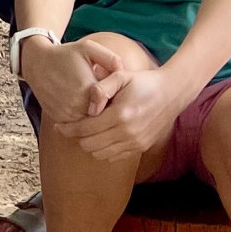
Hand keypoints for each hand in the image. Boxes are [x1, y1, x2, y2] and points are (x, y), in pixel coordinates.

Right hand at [20, 37, 124, 126]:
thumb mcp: (88, 48)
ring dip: (95, 118)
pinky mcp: (58, 118)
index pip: (112, 104)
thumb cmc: (65, 55)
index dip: (116, 101)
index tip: (115, 95)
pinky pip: (77, 126)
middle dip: (107, 112)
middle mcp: (76, 104)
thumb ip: (110, 58)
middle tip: (108, 103)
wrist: (36, 63)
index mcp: (87, 88)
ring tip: (96, 105)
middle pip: (102, 117)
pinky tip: (83, 108)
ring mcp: (66, 113)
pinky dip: (82, 121)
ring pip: (90, 124)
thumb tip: (123, 72)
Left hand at [59, 62, 198, 160]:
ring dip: (89, 144)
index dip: (68, 129)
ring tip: (86, 131)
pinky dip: (103, 150)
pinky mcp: (141, 148)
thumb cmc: (143, 81)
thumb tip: (89, 106)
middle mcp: (128, 133)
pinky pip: (114, 157)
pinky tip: (101, 136)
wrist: (172, 93)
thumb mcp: (120, 75)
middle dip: (77, 137)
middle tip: (71, 127)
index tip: (58, 126)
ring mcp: (136, 143)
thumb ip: (100, 88)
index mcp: (120, 115)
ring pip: (100, 154)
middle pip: (89, 145)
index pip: (85, 130)